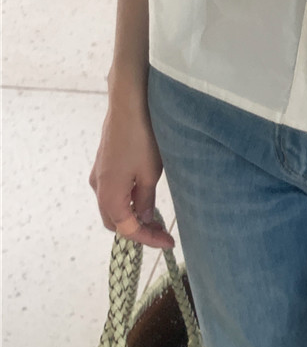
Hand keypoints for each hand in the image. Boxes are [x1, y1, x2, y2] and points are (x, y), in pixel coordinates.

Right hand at [89, 95, 175, 249]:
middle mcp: (98, 187)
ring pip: (112, 206)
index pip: (126, 229)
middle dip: (137, 230)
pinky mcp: (103, 162)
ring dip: (131, 215)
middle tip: (161, 232)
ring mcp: (98, 174)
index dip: (148, 239)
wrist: (128, 104)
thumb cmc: (142, 139)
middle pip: (115, 221)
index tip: (168, 243)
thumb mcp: (150, 174)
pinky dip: (127, 200)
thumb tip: (142, 219)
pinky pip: (112, 191)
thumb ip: (145, 200)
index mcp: (109, 195)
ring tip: (155, 216)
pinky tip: (143, 195)